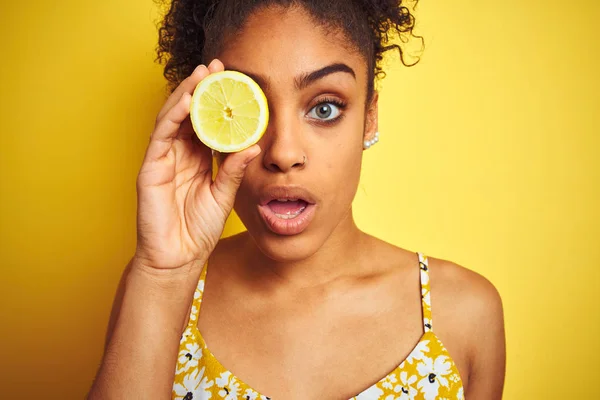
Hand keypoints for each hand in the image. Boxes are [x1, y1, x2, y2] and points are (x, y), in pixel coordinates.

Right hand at [134, 59, 260, 270]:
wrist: (178, 259)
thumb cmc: (199, 230)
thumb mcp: (224, 195)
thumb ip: (234, 170)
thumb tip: (254, 146)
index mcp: (198, 159)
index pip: (207, 123)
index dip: (218, 102)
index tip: (234, 81)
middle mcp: (180, 154)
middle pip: (189, 114)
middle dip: (202, 89)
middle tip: (218, 67)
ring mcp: (163, 159)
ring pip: (172, 118)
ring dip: (187, 94)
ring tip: (203, 75)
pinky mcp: (150, 168)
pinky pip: (160, 136)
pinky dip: (172, 116)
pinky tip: (187, 100)